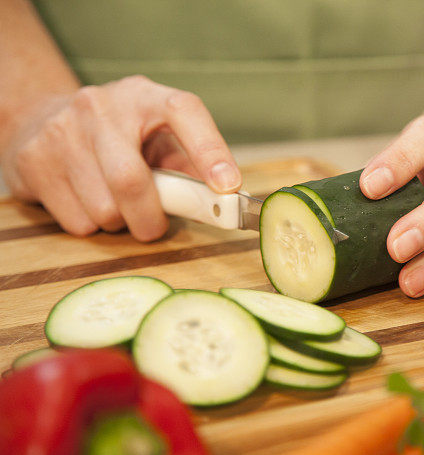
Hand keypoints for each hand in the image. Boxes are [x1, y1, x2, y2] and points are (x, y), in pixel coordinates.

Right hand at [0, 75, 240, 240]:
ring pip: (104, 210)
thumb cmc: (121, 138)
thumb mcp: (159, 139)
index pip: (183, 112)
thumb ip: (191, 167)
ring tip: (117, 203)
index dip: (210, 150)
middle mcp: (101, 107)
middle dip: (150, 218)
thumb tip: (224, 202)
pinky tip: (88, 201)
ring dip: (120, 223)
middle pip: (131, 180)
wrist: (42, 119)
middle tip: (156, 228)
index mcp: (145, 96)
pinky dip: (93, 227)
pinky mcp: (34, 161)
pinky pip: (78, 222)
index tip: (228, 186)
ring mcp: (62, 131)